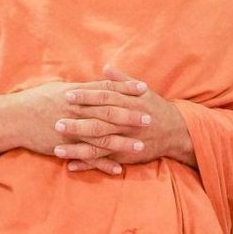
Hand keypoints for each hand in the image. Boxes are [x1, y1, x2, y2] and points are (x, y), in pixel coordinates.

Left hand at [54, 65, 195, 177]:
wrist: (176, 132)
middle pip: (99, 124)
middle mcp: (126, 124)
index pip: (104, 99)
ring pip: (99, 147)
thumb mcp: (142, 91)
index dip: (86, 96)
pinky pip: (104, 162)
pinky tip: (71, 166)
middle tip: (56, 123)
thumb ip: (122, 81)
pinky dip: (88, 165)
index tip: (68, 94)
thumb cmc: (155, 108)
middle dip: (77, 124)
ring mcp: (125, 142)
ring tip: (57, 149)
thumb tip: (105, 68)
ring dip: (77, 149)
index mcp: (128, 105)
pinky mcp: (125, 156)